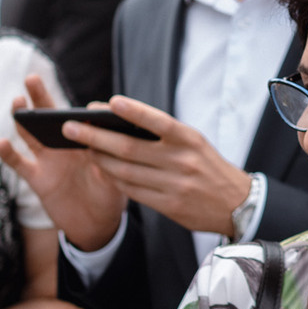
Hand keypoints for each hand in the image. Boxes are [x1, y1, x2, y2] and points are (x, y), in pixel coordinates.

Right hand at [0, 73, 129, 250]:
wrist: (96, 226)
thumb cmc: (110, 197)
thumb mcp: (115, 179)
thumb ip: (109, 163)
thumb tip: (105, 146)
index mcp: (85, 142)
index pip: (80, 119)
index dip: (83, 112)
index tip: (89, 109)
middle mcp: (65, 146)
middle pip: (49, 116)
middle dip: (40, 97)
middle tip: (32, 78)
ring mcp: (49, 160)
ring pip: (31, 134)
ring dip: (23, 118)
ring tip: (18, 102)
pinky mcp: (37, 178)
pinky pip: (20, 163)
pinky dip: (9, 154)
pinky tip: (2, 142)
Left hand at [68, 96, 253, 238]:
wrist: (237, 203)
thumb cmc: (208, 166)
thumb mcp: (195, 143)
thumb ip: (164, 134)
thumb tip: (121, 123)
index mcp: (189, 139)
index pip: (157, 120)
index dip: (132, 111)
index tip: (108, 103)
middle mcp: (181, 160)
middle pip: (128, 148)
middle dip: (95, 137)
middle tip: (70, 127)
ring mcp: (174, 185)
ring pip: (125, 171)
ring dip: (99, 159)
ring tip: (83, 148)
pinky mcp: (169, 205)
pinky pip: (133, 191)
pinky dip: (114, 179)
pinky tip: (103, 169)